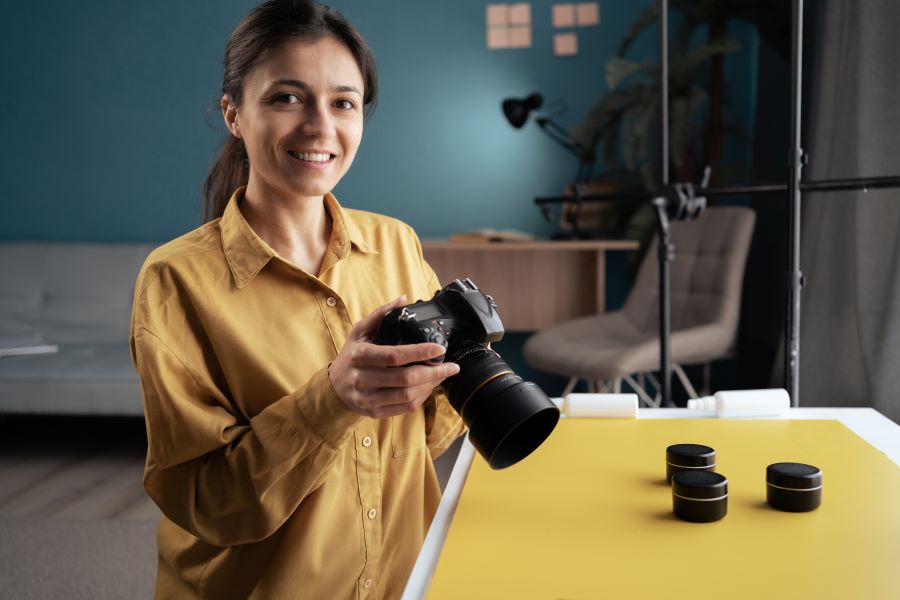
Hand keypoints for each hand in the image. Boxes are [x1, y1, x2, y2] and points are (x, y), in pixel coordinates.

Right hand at [329, 296, 459, 418]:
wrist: (333, 388)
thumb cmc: (351, 356)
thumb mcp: (359, 332)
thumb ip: (381, 314)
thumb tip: (403, 299)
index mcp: (360, 355)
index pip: (394, 355)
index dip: (420, 352)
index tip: (440, 349)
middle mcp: (362, 378)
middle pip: (405, 379)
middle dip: (433, 372)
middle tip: (451, 365)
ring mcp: (367, 398)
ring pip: (407, 395)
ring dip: (430, 385)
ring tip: (443, 375)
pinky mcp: (374, 412)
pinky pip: (404, 407)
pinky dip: (422, 397)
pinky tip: (429, 387)